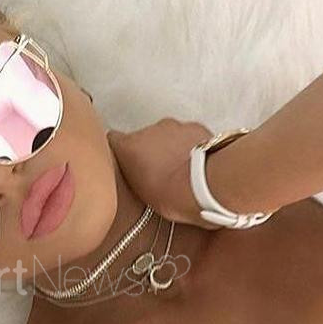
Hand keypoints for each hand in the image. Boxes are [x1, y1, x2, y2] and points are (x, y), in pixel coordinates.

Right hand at [106, 118, 220, 227]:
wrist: (210, 184)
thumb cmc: (174, 196)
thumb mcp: (143, 196)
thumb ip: (137, 179)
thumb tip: (141, 179)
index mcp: (128, 148)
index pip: (113, 140)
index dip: (119, 150)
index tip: (125, 162)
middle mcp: (147, 131)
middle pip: (142, 138)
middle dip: (149, 152)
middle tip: (158, 175)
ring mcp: (173, 126)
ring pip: (166, 135)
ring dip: (170, 148)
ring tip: (181, 172)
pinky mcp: (196, 126)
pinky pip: (188, 135)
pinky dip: (190, 145)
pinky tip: (197, 164)